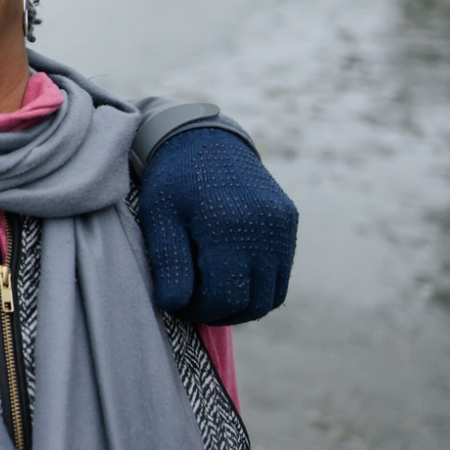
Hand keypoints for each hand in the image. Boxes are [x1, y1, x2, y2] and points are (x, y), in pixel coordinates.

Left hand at [139, 127, 298, 324]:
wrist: (205, 137)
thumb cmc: (174, 180)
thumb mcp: (159, 216)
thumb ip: (169, 263)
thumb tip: (174, 304)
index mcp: (228, 226)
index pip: (223, 299)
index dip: (198, 311)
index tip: (177, 302)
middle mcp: (265, 229)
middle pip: (251, 304)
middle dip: (219, 312)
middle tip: (192, 301)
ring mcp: (283, 227)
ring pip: (271, 297)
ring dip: (242, 305)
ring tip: (210, 292)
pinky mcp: (290, 223)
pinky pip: (281, 276)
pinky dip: (258, 287)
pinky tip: (230, 275)